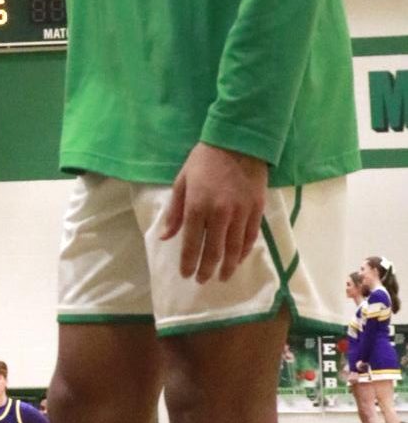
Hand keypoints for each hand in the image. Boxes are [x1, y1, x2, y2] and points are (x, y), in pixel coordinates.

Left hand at [160, 142, 267, 283]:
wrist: (238, 141)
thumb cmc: (204, 160)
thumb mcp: (182, 181)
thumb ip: (175, 212)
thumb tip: (165, 237)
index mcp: (197, 206)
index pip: (192, 243)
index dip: (188, 262)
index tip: (186, 274)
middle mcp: (220, 214)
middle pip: (214, 251)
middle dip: (207, 269)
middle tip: (202, 280)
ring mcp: (241, 213)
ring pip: (234, 248)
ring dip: (228, 266)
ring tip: (222, 277)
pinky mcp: (257, 209)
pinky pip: (250, 237)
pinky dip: (244, 251)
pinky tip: (238, 259)